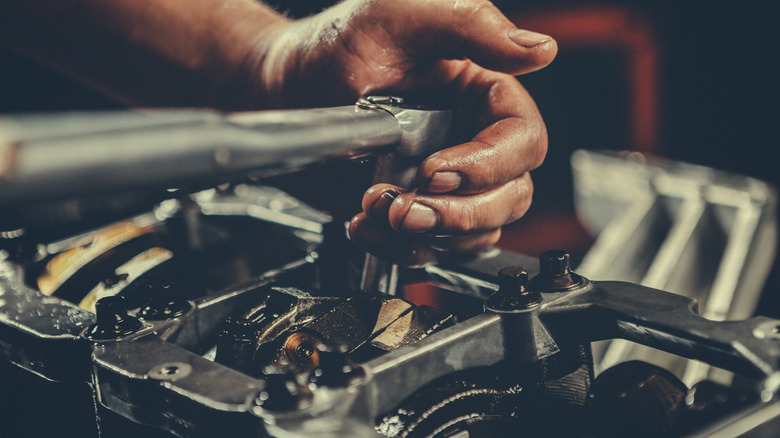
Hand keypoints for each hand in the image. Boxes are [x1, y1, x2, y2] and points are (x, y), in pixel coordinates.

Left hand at [255, 0, 556, 264]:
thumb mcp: (400, 17)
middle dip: (460, 213)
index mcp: (483, 95)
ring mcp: (443, 182)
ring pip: (476, 232)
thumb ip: (471, 25)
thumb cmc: (336, 47)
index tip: (434, 170)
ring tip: (378, 209)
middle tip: (407, 206)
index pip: (522, 141)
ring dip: (429, 233)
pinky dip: (401, 248)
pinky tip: (366, 225)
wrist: (284, 91)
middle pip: (509, 197)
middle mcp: (472, 141)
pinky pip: (432, 248)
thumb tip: (538, 50)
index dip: (489, 166)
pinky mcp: (414, 210)